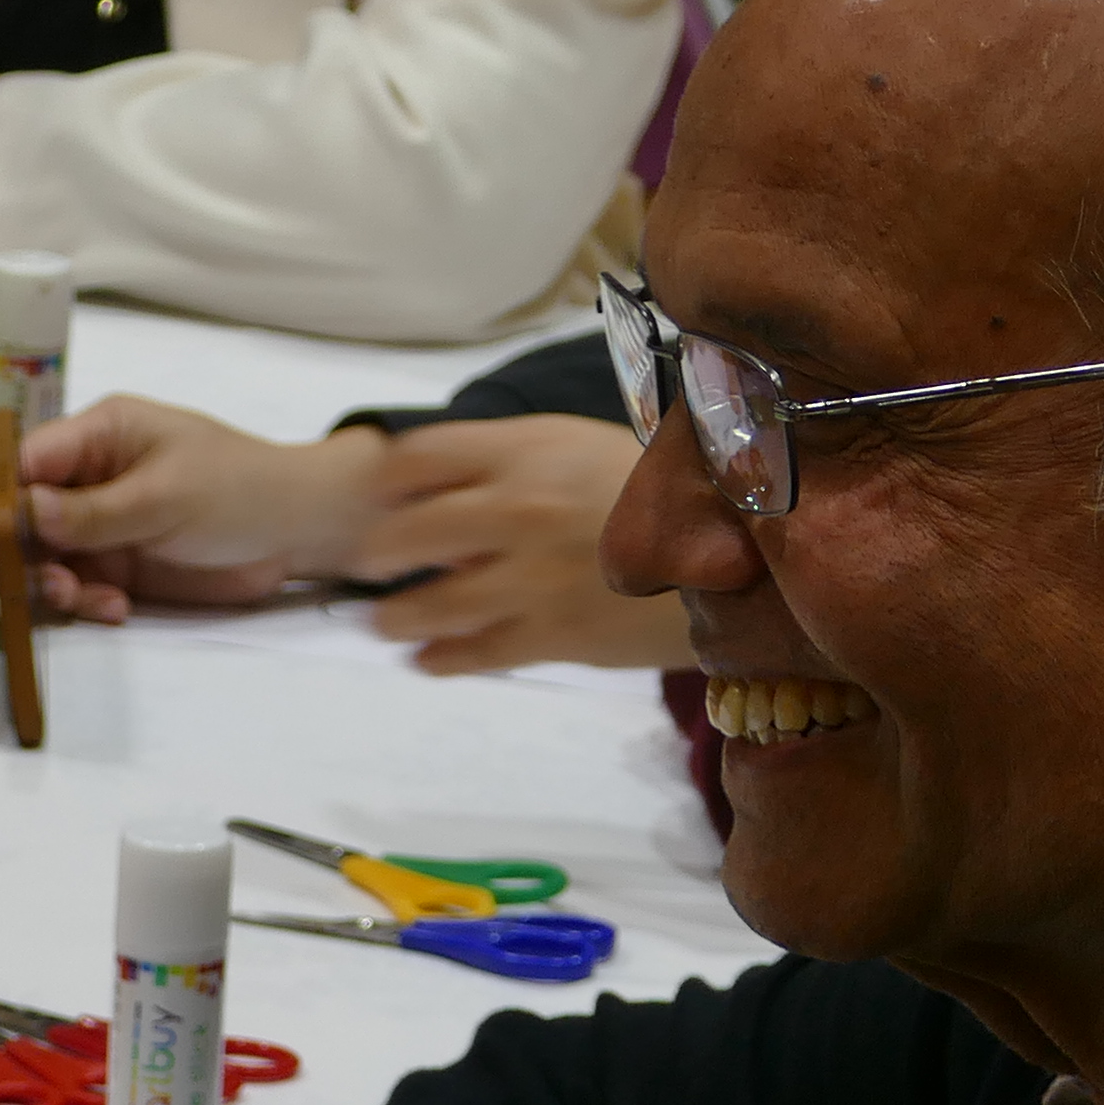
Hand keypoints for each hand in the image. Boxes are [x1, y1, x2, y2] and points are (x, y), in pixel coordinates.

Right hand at [21, 403, 392, 622]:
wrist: (297, 531)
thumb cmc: (238, 489)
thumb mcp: (164, 495)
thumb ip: (92, 511)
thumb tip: (23, 511)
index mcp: (98, 435)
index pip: (24, 460)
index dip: (0, 498)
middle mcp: (89, 479)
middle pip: (21, 517)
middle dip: (22, 554)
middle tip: (47, 584)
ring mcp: (101, 527)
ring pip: (42, 560)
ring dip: (52, 586)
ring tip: (85, 601)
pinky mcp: (118, 568)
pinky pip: (77, 589)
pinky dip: (85, 604)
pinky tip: (115, 609)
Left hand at [353, 416, 688, 674]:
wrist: (736, 553)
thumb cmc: (662, 491)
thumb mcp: (583, 445)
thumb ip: (513, 459)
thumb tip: (446, 481)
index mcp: (526, 450)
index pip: (417, 457)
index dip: (385, 481)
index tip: (378, 498)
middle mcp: (518, 509)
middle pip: (406, 533)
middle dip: (375, 554)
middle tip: (367, 565)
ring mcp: (531, 577)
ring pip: (430, 605)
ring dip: (394, 618)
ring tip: (384, 623)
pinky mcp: (551, 634)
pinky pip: (472, 653)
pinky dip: (439, 659)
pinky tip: (426, 659)